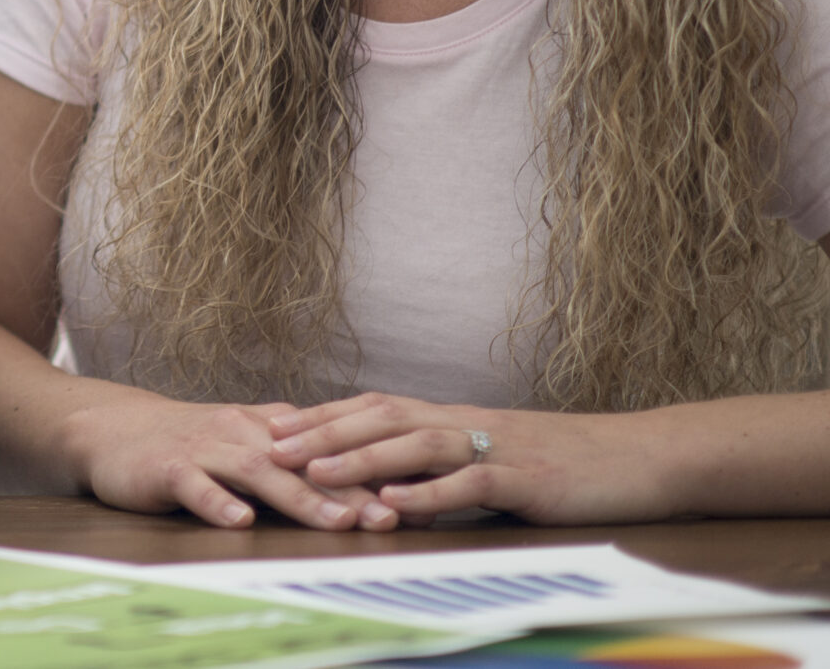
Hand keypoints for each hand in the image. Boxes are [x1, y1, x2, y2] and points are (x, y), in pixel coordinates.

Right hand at [64, 391, 395, 530]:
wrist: (113, 429)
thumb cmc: (188, 444)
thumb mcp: (246, 446)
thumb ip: (295, 466)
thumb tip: (364, 493)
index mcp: (267, 428)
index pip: (328, 452)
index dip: (370, 474)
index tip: (415, 500)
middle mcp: (242, 433)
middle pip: (304, 462)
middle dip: (350, 490)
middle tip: (391, 517)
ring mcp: (205, 449)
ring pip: (259, 472)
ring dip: (300, 496)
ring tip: (336, 521)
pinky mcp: (169, 468)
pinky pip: (197, 486)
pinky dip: (219, 502)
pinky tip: (239, 521)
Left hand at [267, 393, 663, 522]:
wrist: (642, 458)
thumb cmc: (567, 466)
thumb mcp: (497, 461)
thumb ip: (447, 469)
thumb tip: (394, 486)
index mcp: (456, 419)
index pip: (376, 407)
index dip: (324, 415)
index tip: (274, 425)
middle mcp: (467, 424)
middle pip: (382, 417)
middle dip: (322, 431)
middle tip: (271, 445)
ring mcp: (497, 448)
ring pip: (417, 444)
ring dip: (361, 457)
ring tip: (314, 471)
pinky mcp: (527, 479)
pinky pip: (471, 483)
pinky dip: (430, 493)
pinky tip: (396, 504)